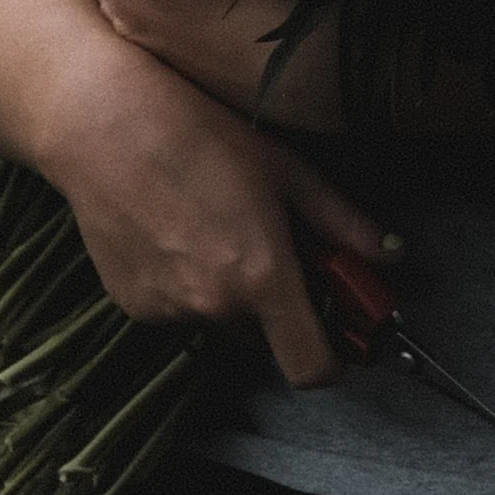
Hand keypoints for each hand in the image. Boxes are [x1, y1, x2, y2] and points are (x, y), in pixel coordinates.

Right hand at [33, 26, 385, 388]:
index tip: (341, 333)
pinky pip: (179, 310)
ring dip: (231, 295)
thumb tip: (391, 254)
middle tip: (273, 249)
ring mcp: (169, 312)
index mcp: (262, 278)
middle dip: (280, 309)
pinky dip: (189, 286)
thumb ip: (344, 223)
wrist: (103, 126)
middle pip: (267, 340)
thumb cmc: (202, 135)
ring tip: (214, 225)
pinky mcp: (133, 307)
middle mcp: (214, 308)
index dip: (335, 359)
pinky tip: (175, 230)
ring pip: (221, 322)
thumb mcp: (288, 170)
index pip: (312, 368)